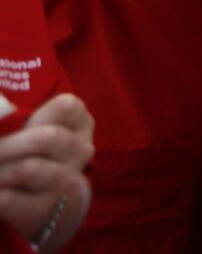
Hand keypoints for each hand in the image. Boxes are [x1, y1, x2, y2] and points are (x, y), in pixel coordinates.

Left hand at [0, 94, 93, 237]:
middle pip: (46, 138)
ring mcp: (66, 180)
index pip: (66, 106)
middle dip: (6, 143)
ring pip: (26, 169)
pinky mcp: (45, 208)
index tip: (8, 119)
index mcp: (80, 122)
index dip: (33, 110)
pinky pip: (10, 199)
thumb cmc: (33, 149)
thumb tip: (1, 109)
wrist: (46, 198)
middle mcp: (80, 150)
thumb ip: (16, 114)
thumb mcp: (32, 125)